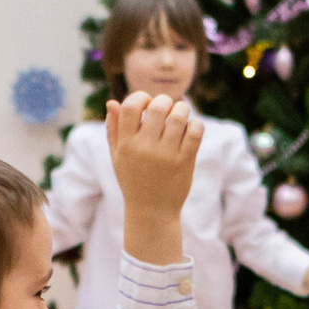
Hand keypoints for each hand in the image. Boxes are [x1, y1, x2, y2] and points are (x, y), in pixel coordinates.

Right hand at [105, 93, 202, 264]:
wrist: (151, 212)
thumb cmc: (133, 180)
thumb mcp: (117, 157)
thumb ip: (113, 130)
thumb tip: (113, 102)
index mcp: (126, 145)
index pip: (130, 107)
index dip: (140, 97)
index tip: (146, 103)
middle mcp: (145, 148)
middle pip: (158, 106)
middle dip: (165, 101)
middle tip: (167, 108)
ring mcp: (166, 155)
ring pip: (179, 116)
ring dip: (182, 109)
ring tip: (180, 114)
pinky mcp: (185, 162)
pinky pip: (195, 132)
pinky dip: (195, 124)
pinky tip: (191, 128)